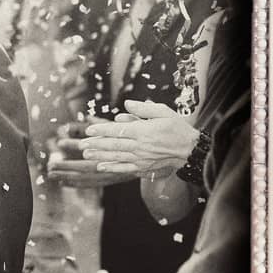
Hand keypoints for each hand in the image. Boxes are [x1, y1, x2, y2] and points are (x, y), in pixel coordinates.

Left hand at [77, 99, 198, 175]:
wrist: (190, 150)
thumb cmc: (177, 128)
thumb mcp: (163, 112)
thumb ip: (143, 109)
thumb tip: (127, 104)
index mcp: (143, 131)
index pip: (117, 130)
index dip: (101, 130)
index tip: (89, 130)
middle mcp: (140, 146)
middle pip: (113, 144)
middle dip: (96, 144)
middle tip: (82, 144)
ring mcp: (141, 158)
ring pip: (116, 157)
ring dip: (100, 155)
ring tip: (86, 154)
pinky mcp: (144, 167)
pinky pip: (125, 168)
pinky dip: (112, 167)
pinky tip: (101, 166)